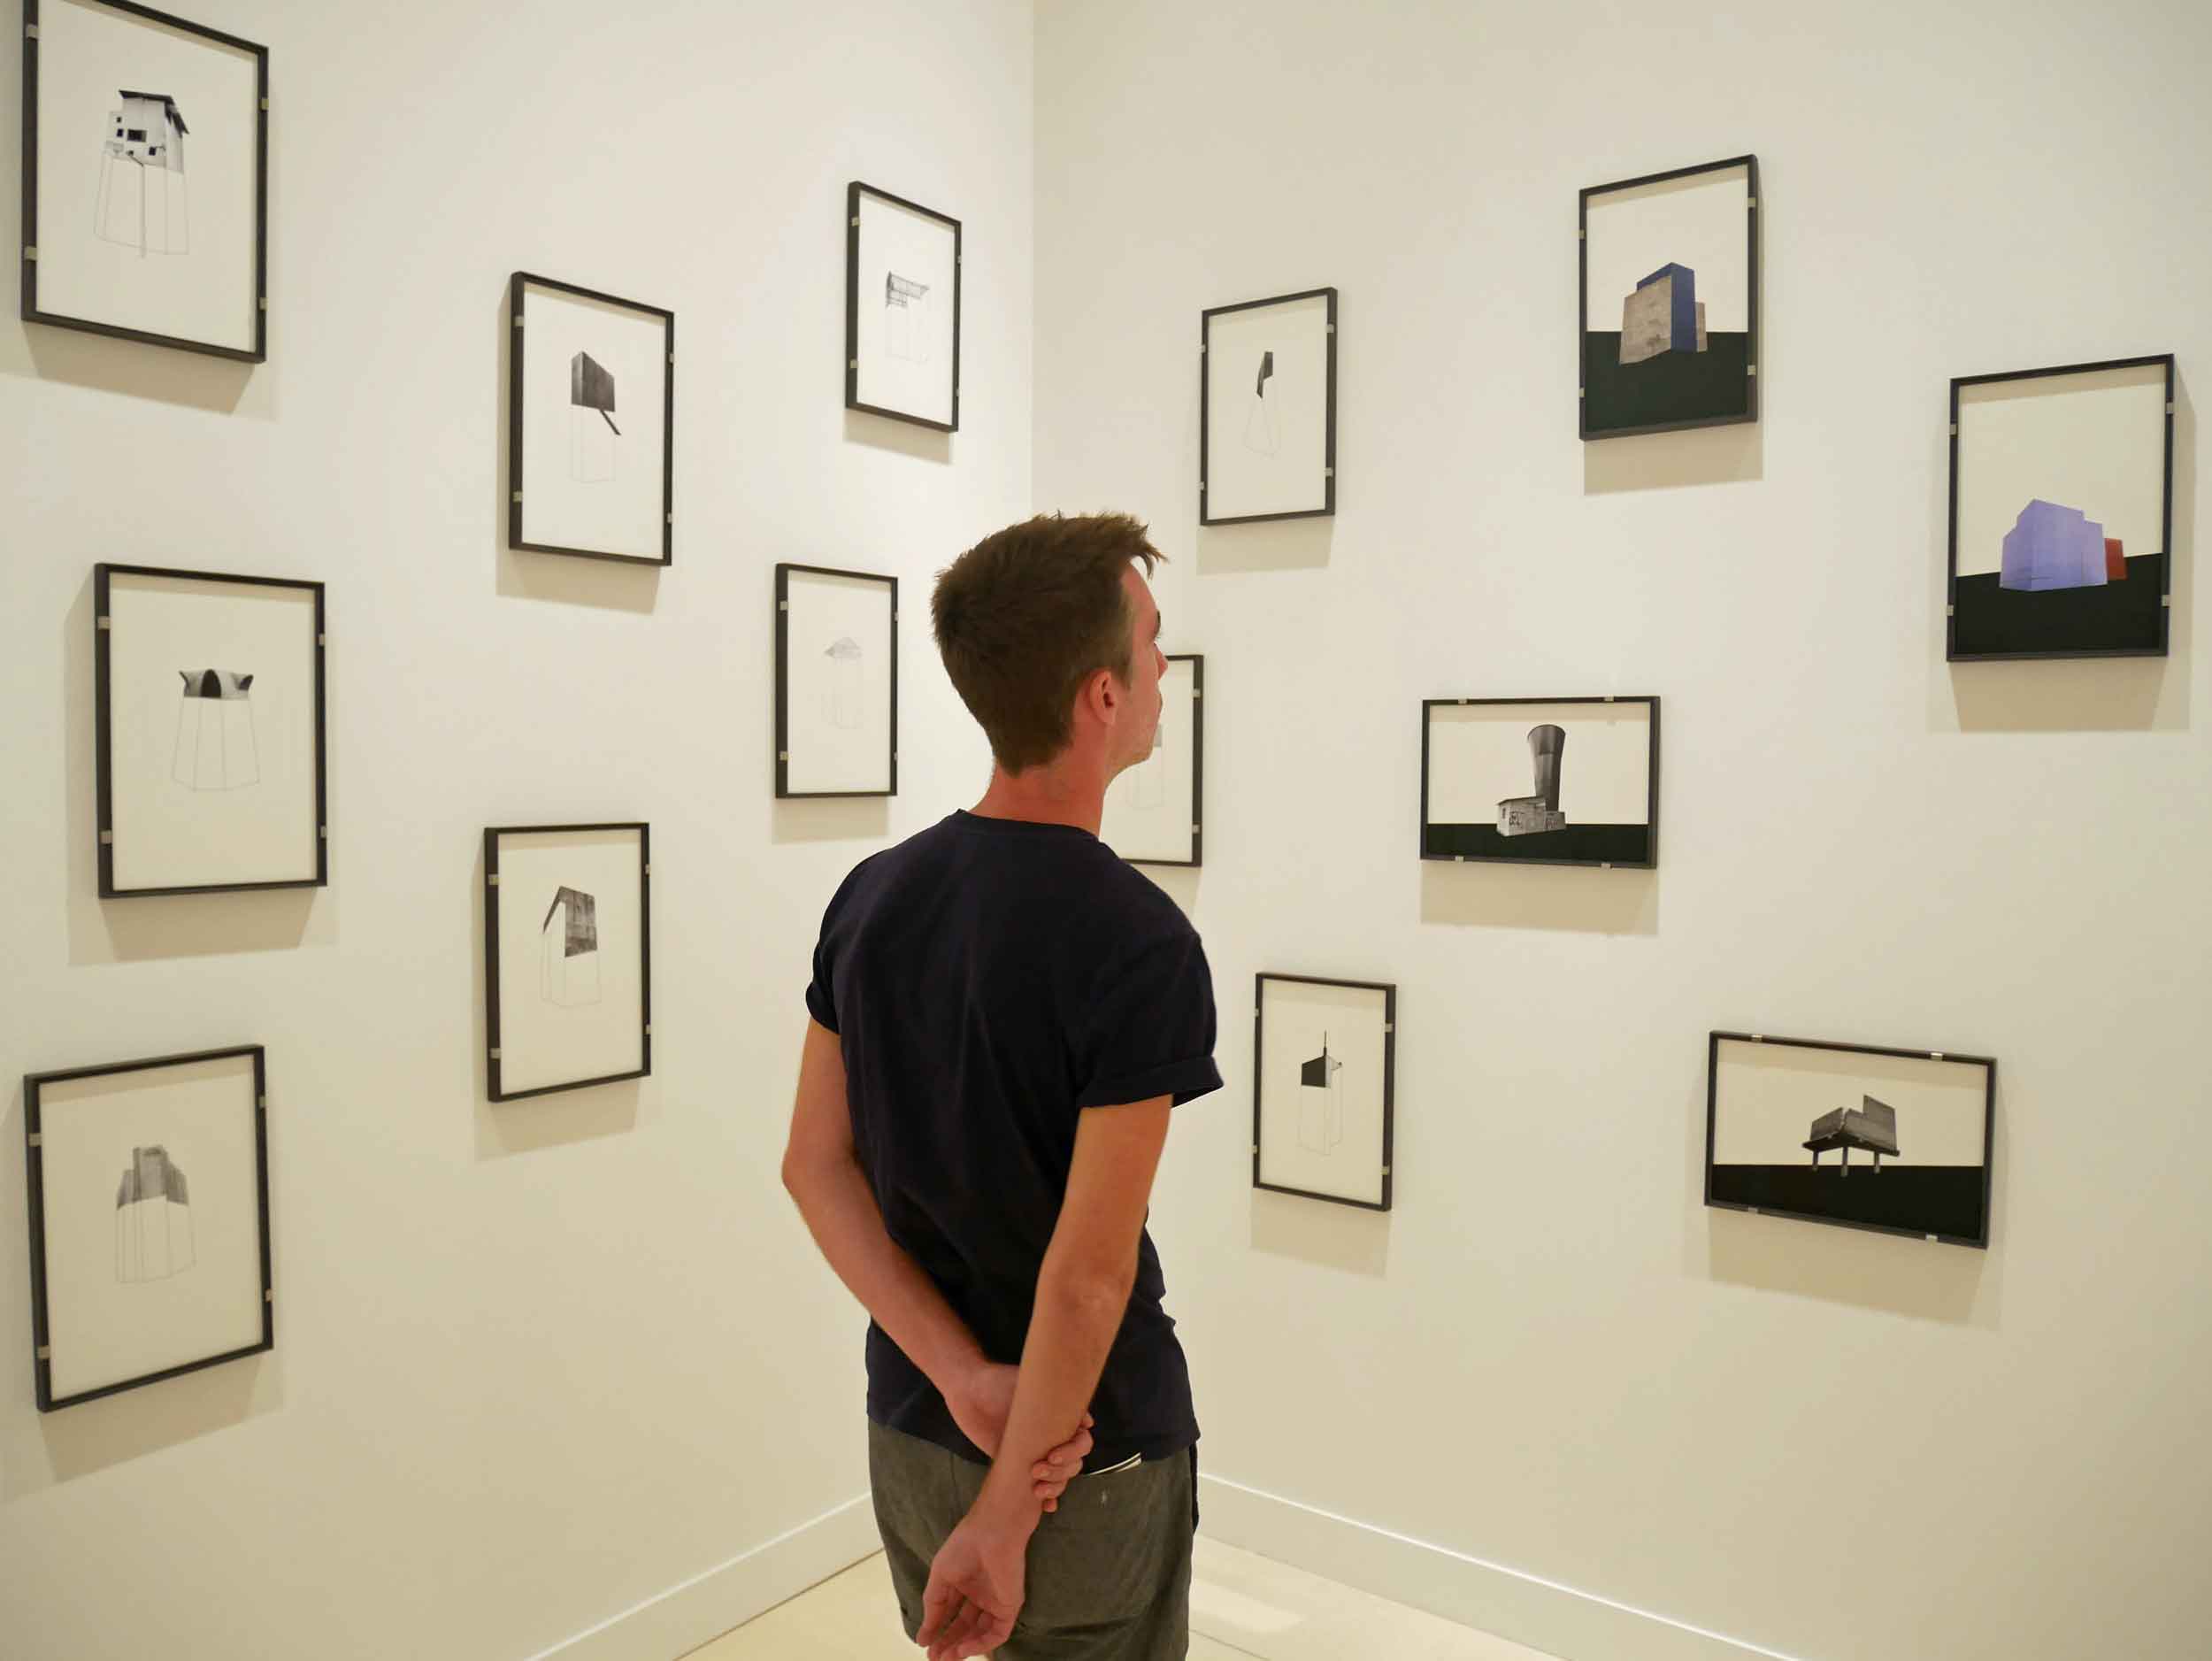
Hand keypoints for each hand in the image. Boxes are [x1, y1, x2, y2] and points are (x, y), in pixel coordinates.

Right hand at [915, 1506, 1025, 1659]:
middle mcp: (980, 1594)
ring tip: (946, 1658)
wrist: (993, 1531)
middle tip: (935, 1659)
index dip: (938, 1631)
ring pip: (980, 1633)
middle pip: (964, 1627)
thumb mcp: (940, 1576)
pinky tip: (963, 1649)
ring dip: (963, 1648)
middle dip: (949, 1644)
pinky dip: (981, 1645)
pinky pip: (997, 1633)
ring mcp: (996, 1601)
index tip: (925, 1647)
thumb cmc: (965, 1545)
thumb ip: (933, 1606)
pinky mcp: (1010, 1605)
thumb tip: (921, 1637)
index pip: (950, 1614)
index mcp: (964, 1583)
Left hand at [943, 1361, 1094, 1512]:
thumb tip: (1088, 1423)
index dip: (1072, 1452)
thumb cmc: (999, 1382)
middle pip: (1074, 1463)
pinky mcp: (1021, 1465)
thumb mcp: (1029, 1384)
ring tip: (1036, 1491)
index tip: (1052, 1455)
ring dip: (1055, 1487)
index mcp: (1061, 1419)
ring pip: (1061, 1478)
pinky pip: (1042, 1486)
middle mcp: (1054, 1437)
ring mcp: (1038, 1452)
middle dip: (1060, 1472)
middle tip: (1035, 1470)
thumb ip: (1056, 1398)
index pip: (1082, 1442)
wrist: (970, 1393)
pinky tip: (1046, 1506)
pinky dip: (1048, 1499)